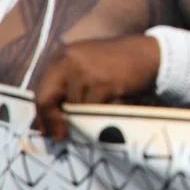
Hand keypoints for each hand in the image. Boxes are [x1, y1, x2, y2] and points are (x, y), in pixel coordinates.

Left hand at [34, 35, 160, 140]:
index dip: (42, 114)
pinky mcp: (103, 83)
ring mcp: (86, 71)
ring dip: (84, 115)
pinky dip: (102, 113)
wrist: (148, 53)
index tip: (46, 130)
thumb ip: (66, 84)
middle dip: (53, 120)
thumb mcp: (85, 65)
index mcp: (62, 56)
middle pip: (47, 98)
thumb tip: (45, 120)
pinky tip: (113, 104)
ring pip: (74, 107)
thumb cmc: (116, 62)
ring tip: (100, 110)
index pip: (41, 90)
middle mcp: (69, 60)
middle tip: (59, 136)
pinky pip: (94, 109)